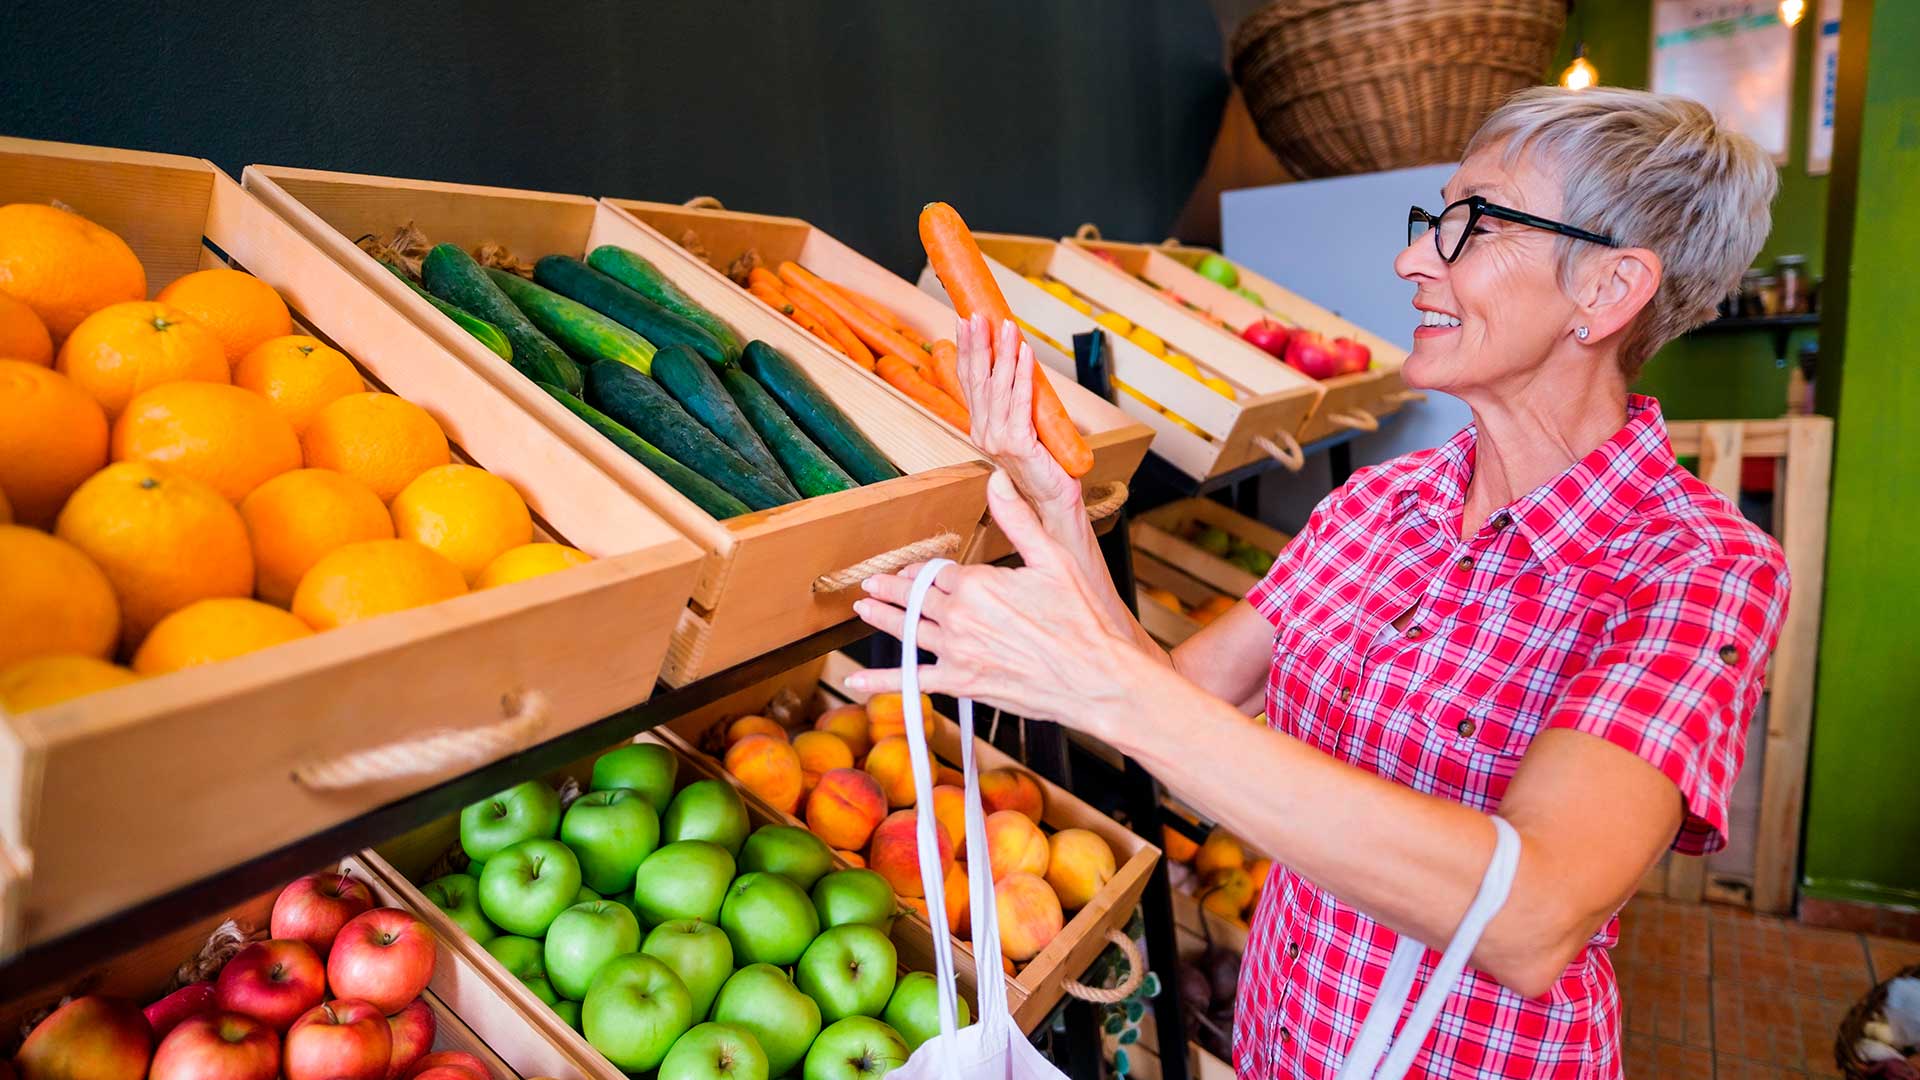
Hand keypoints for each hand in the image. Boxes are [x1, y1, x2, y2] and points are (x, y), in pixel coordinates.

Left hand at [848, 470, 1139, 727]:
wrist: (1097, 678)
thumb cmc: (1082, 620)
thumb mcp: (1054, 559)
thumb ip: (1018, 519)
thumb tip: (996, 479)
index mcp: (977, 582)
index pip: (937, 571)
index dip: (924, 570)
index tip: (917, 570)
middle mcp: (960, 616)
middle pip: (916, 598)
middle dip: (893, 589)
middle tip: (871, 584)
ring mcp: (957, 652)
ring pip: (907, 630)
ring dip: (882, 618)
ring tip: (863, 609)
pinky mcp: (962, 683)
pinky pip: (912, 681)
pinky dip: (881, 681)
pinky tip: (856, 681)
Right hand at [957, 313, 1080, 514]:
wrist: (1053, 504)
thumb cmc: (1043, 466)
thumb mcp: (1022, 427)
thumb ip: (1014, 403)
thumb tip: (1017, 362)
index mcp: (979, 428)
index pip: (968, 382)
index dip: (966, 351)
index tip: (965, 321)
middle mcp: (982, 433)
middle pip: (977, 380)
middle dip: (977, 344)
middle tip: (977, 315)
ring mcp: (997, 441)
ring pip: (997, 387)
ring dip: (1002, 352)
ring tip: (1007, 325)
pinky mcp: (1017, 445)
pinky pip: (1019, 402)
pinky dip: (1021, 375)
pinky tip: (1024, 353)